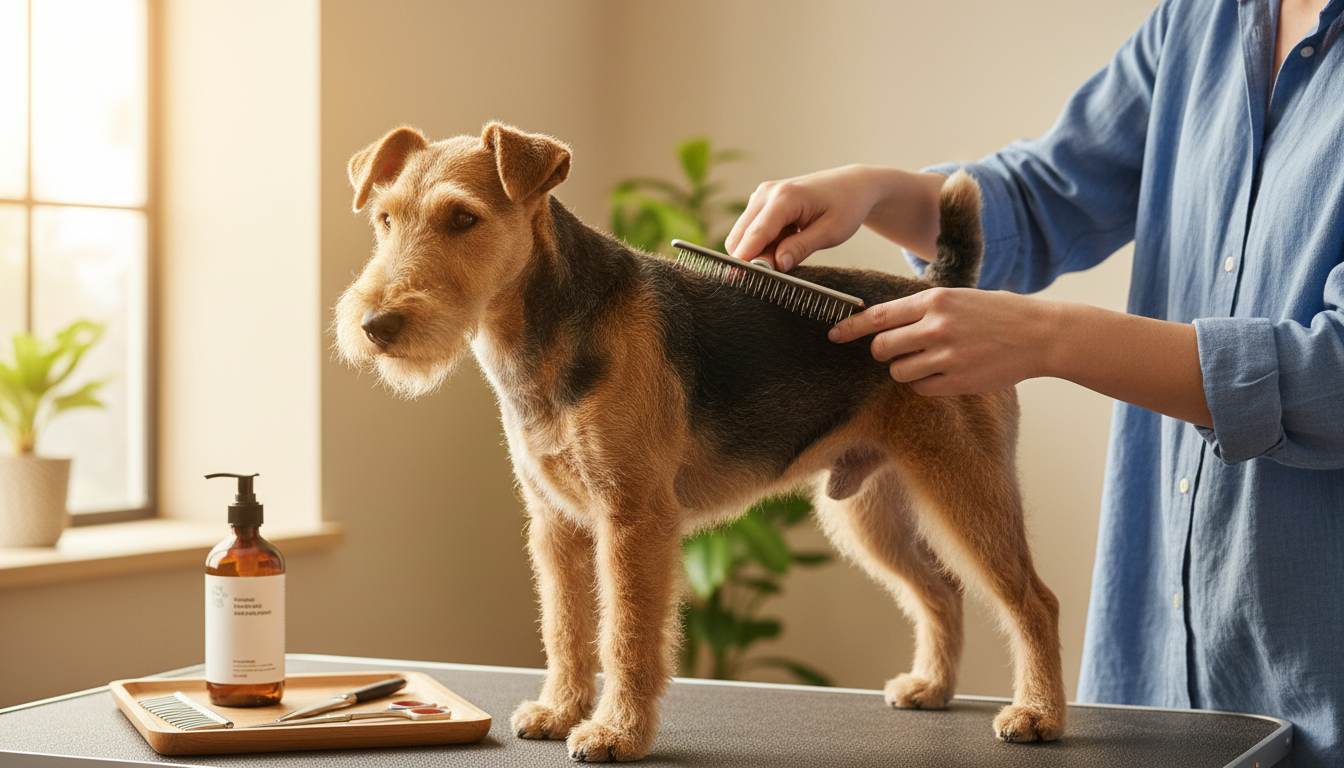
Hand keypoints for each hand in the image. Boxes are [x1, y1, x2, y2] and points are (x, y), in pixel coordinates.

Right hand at [726, 165, 884, 270]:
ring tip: (789, 248)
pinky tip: (786, 239)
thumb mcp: (830, 232)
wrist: (851, 185)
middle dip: (753, 259)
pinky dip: (761, 243)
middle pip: (740, 237)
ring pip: (741, 236)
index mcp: (785, 197)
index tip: (744, 282)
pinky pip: (750, 231)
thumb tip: (777, 265)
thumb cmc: (845, 206)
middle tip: (780, 269)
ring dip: (758, 251)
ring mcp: (761, 195)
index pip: (755, 234)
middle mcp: (766, 193)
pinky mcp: (760, 202)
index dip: (746, 260)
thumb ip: (801, 248)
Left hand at [828, 288, 1058, 395]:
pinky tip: (944, 373)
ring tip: (929, 360)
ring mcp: (947, 355)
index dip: (850, 327)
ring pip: (898, 371)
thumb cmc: (999, 313)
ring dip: (905, 369)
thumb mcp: (959, 298)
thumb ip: (923, 308)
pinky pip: (920, 388)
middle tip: (897, 350)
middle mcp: (936, 326)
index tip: (834, 334)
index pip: (878, 315)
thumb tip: (883, 320)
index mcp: (934, 300)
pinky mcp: (958, 380)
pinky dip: (925, 384)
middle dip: (883, 352)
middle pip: (882, 347)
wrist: (1040, 334)